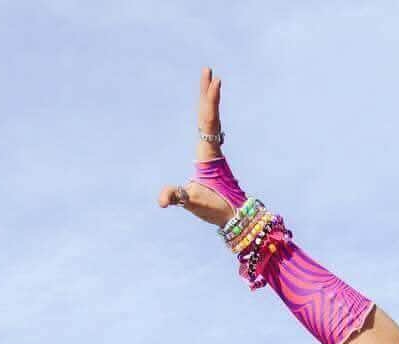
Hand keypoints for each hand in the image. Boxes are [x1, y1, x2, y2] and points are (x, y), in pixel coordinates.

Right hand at [157, 67, 235, 226]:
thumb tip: (163, 200)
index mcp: (208, 153)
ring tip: (211, 80)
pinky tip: (208, 110)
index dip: (210, 102)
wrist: (235, 218)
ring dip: (209, 100)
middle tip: (208, 69)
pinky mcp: (214, 158)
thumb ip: (176, 197)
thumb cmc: (214, 209)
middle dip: (208, 92)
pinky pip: (211, 129)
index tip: (216, 81)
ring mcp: (215, 152)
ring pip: (212, 120)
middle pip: (210, 115)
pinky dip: (209, 115)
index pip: (208, 121)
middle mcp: (213, 149)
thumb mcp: (192, 202)